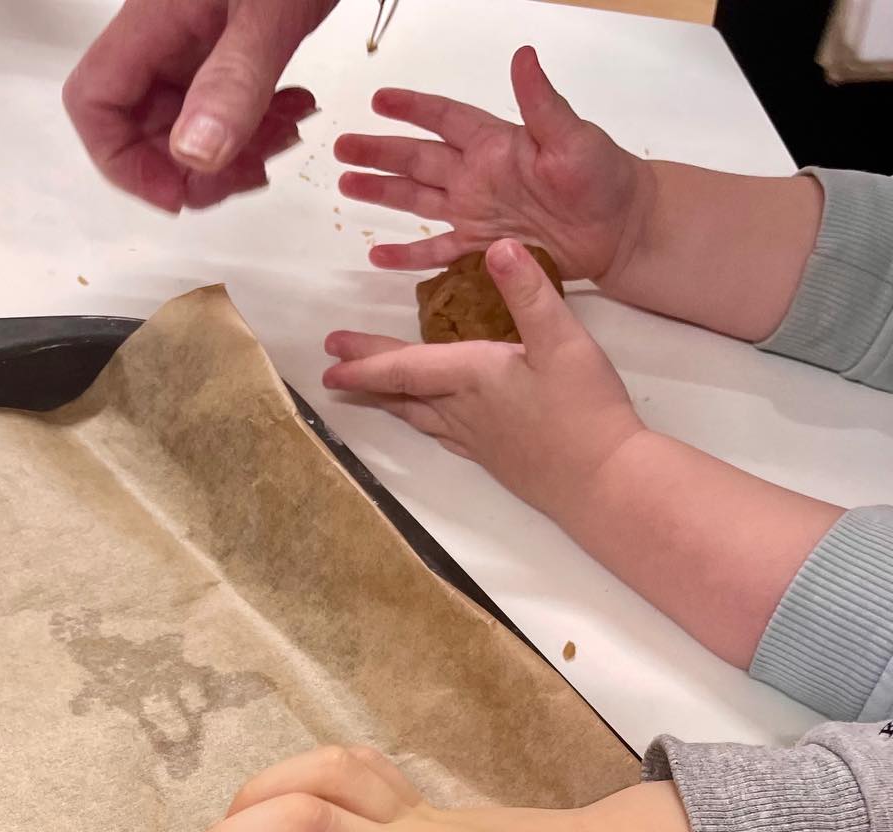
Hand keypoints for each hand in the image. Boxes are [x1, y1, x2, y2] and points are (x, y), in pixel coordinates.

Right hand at [63, 0, 332, 213]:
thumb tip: (193, 155)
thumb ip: (233, 82)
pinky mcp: (229, 38)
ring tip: (284, 139)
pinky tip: (295, 111)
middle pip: (140, 126)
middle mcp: (165, 33)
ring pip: (187, 122)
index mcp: (153, 21)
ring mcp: (196, 37)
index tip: (178, 190)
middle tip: (247, 174)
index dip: (125, 162)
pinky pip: (222, 100)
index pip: (96, 105)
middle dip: (191, 168)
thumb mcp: (271, 11)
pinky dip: (255, 123)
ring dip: (231, 152)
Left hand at [323, 238, 643, 522]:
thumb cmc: (585, 410)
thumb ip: (529, 293)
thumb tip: (497, 246)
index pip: (406, 366)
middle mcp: (464, 411)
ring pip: (419, 416)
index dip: (366, 359)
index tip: (331, 354)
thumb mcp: (563, 339)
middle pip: (404, 391)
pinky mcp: (493, 457)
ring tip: (366, 393)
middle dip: (366, 376)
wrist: (602, 482)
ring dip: (389, 402)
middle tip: (331, 371)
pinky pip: (442, 434)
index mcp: (473, 376)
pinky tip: (425, 422)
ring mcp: (476, 438)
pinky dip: (422, 422)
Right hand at [335, 45, 651, 279]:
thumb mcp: (572, 137)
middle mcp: (478, 176)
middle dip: (379, 152)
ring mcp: (476, 213)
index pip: (444, 119)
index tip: (380, 99)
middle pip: (418, 159)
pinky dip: (408, 256)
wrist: (619, 229)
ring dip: (382, 194)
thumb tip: (523, 58)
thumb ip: (541, 103)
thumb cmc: (602, 178)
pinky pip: (436, 253)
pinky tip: (378, 254)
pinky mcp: (481, 250)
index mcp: (495, 144)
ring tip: (346, 185)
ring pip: (417, 200)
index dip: (412, 109)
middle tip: (341, 147)